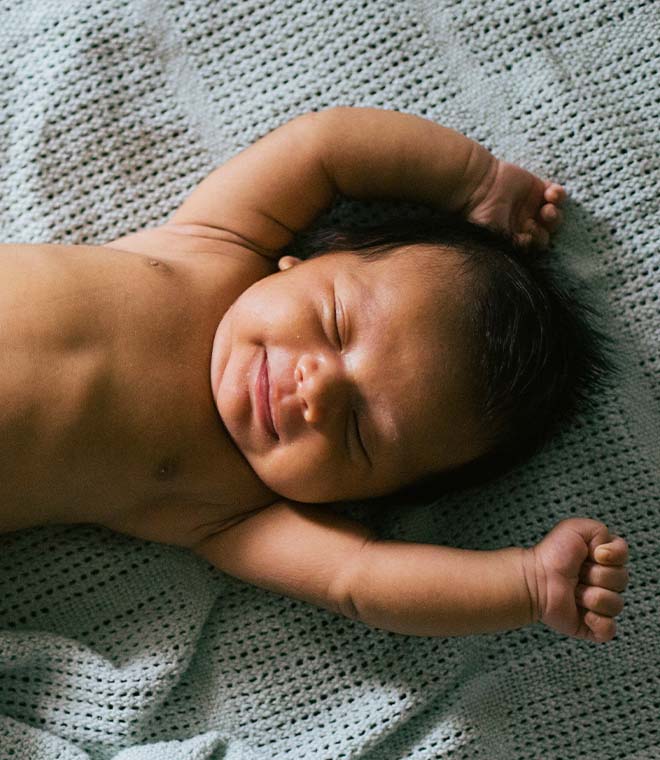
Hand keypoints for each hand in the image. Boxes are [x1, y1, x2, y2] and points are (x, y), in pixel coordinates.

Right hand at [464, 159, 566, 248]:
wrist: (477, 183)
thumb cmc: (479, 211)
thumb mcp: (491, 233)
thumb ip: (509, 244)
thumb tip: (524, 248)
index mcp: (515, 236)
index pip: (532, 245)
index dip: (534, 244)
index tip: (526, 238)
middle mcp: (525, 223)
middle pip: (546, 233)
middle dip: (544, 232)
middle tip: (533, 224)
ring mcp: (533, 205)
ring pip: (554, 216)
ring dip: (554, 216)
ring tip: (547, 210)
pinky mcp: (538, 187)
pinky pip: (557, 194)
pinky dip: (558, 195)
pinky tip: (550, 194)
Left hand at [524, 518, 628, 642]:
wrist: (535, 579)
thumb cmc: (552, 554)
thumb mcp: (576, 528)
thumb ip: (601, 531)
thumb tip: (609, 554)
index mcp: (604, 560)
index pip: (624, 558)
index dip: (611, 556)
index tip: (593, 555)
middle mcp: (605, 582)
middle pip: (622, 580)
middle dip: (596, 575)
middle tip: (576, 574)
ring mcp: (600, 605)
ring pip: (616, 604)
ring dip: (591, 596)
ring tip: (573, 592)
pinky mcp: (593, 626)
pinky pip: (609, 629)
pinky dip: (597, 622)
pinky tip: (583, 613)